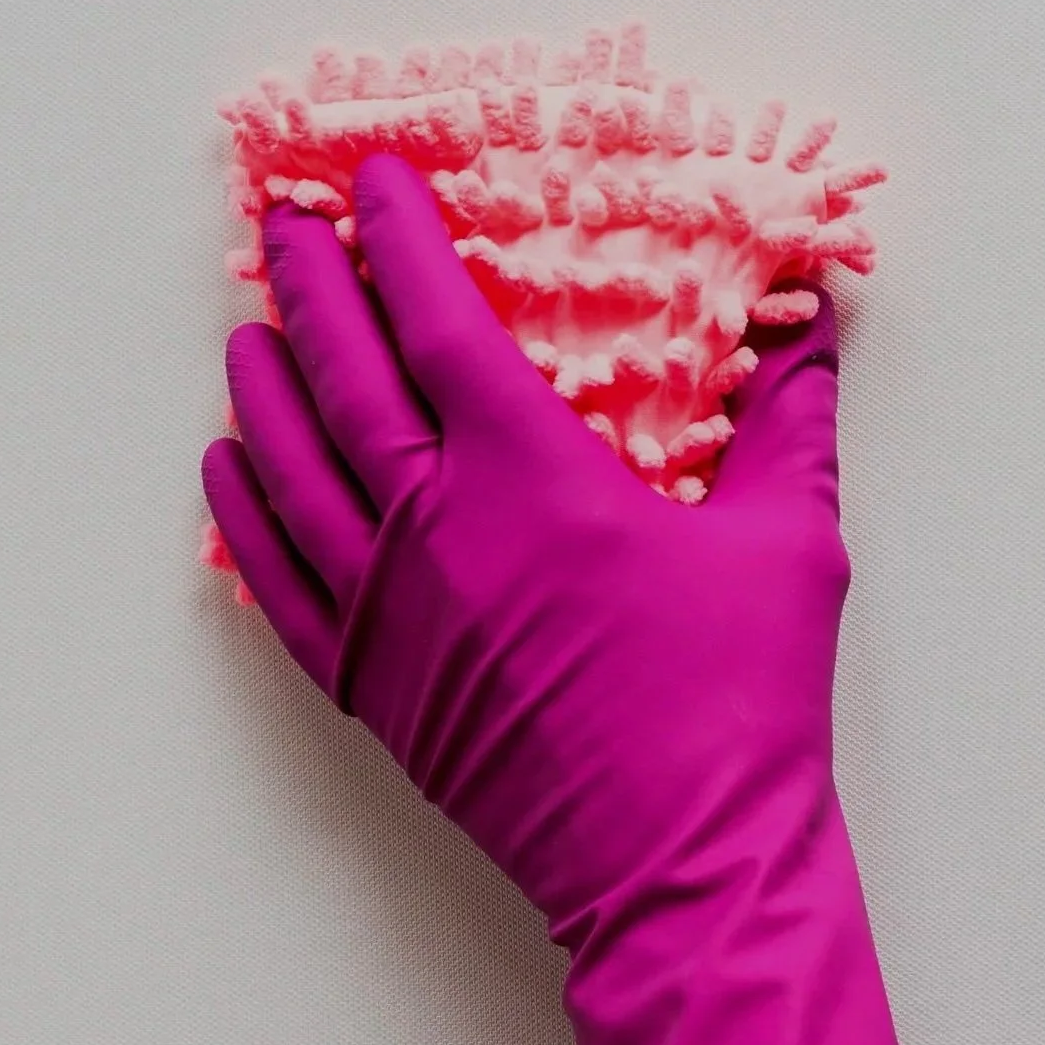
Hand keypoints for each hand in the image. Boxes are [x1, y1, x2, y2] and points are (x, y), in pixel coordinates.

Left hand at [202, 156, 949, 1044]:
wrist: (680, 867)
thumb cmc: (737, 704)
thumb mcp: (790, 541)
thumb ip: (792, 417)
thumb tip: (815, 325)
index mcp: (531, 474)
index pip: (439, 319)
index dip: (403, 238)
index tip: (377, 178)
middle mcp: (436, 527)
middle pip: (342, 376)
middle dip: (308, 284)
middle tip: (284, 219)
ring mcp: (390, 610)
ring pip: (291, 470)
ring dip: (263, 385)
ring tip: (248, 326)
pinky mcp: (373, 686)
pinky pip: (275, 579)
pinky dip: (244, 512)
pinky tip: (229, 472)